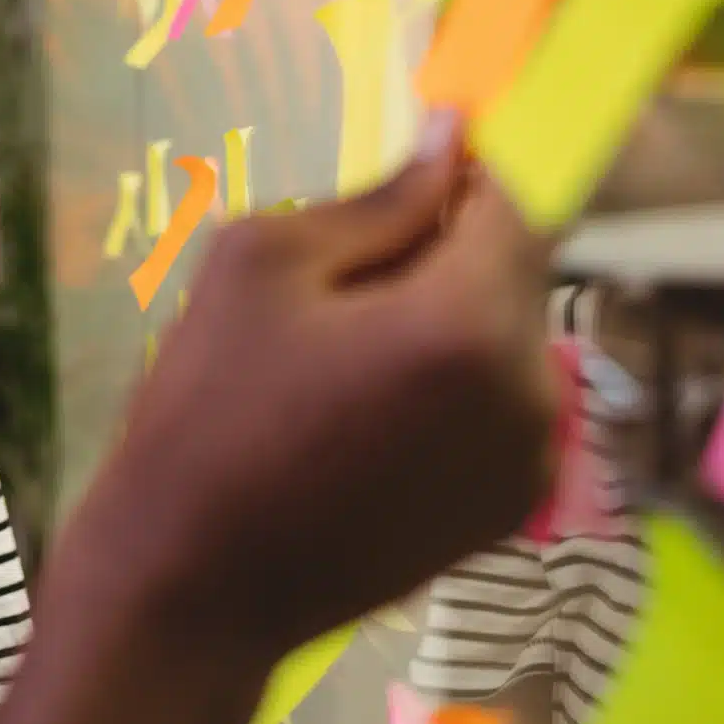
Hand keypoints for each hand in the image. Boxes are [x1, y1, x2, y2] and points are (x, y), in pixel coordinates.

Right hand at [69, 113, 558, 664]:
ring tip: (342, 364)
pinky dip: (452, 391)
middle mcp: (531, 391)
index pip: (519, 198)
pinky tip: (363, 421)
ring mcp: (531, 461)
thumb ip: (377, 200)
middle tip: (341, 284)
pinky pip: (500, 408)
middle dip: (449, 254)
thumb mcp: (260, 267)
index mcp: (470, 322)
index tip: (420, 162)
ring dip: (449, 324)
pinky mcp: (512, 510)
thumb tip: (452, 138)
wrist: (192, 585)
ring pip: (508, 340)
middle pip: (516, 272)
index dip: (473, 168)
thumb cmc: (205, 411)